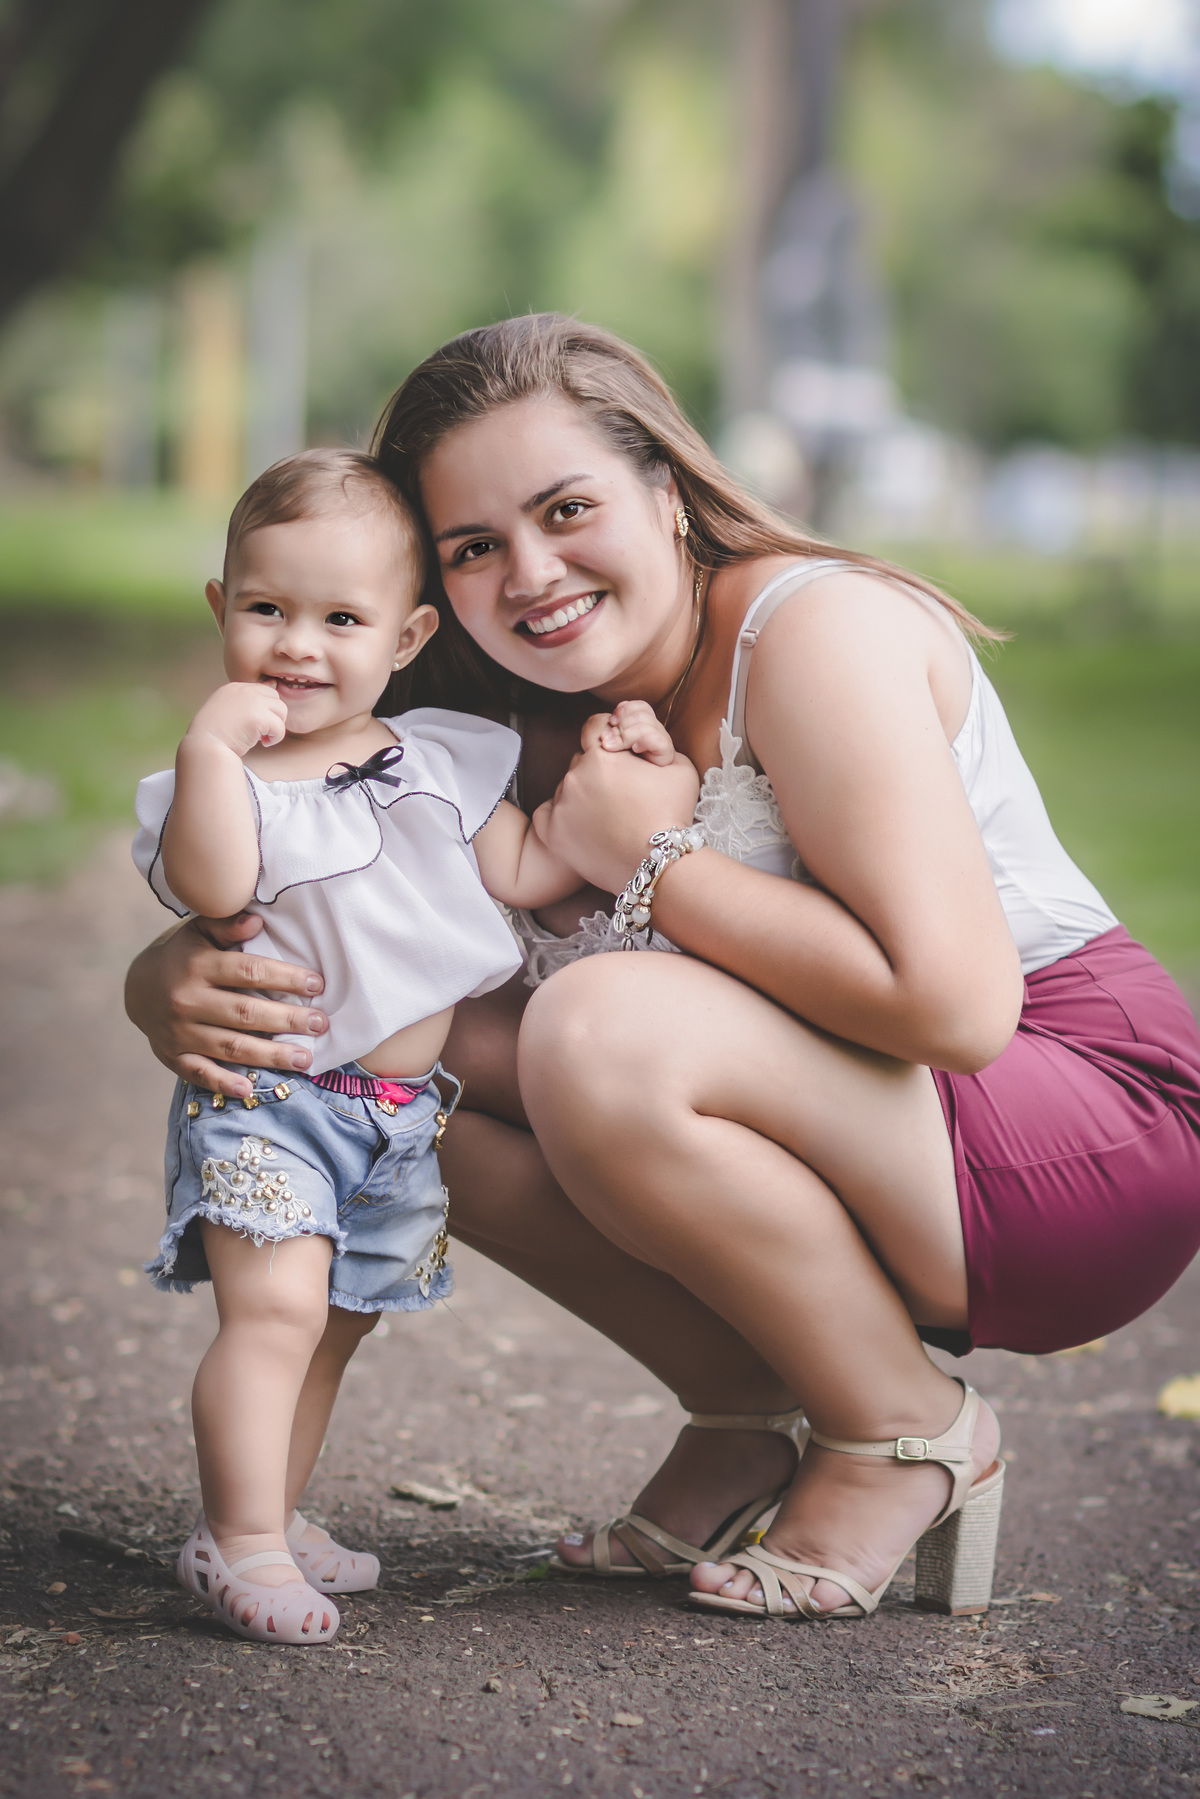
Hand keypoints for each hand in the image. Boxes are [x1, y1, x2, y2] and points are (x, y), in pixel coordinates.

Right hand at [124, 915, 327, 1097]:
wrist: (137, 987)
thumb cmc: (183, 955)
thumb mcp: (199, 931)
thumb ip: (226, 925)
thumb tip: (258, 921)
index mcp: (197, 966)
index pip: (249, 972)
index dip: (285, 979)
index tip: (317, 985)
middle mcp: (187, 1000)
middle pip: (245, 1013)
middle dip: (287, 1020)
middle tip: (320, 1024)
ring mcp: (178, 1032)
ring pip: (230, 1046)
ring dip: (270, 1055)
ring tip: (305, 1058)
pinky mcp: (172, 1056)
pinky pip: (199, 1072)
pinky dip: (223, 1083)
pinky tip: (250, 1090)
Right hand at [185, 682, 287, 757]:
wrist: (204, 746)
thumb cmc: (213, 735)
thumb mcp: (226, 710)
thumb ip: (243, 704)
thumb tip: (270, 696)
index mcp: (234, 688)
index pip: (263, 691)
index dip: (264, 709)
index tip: (254, 724)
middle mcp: (244, 690)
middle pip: (275, 698)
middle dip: (273, 715)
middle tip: (261, 732)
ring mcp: (253, 702)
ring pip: (282, 710)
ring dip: (276, 726)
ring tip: (262, 738)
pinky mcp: (259, 717)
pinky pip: (280, 727)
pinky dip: (276, 738)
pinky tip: (263, 744)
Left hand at [536, 713, 700, 893]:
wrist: (659, 864)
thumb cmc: (672, 815)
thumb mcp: (678, 765)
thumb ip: (653, 740)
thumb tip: (633, 737)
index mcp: (602, 755)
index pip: (593, 726)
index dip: (607, 737)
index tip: (618, 754)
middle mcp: (575, 776)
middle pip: (581, 761)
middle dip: (598, 771)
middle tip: (620, 795)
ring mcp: (561, 805)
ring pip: (566, 788)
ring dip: (582, 795)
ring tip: (607, 817)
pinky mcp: (552, 833)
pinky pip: (548, 813)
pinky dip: (561, 817)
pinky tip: (583, 826)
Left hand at [596, 699, 675, 766]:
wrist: (645, 788)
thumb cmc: (626, 769)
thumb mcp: (614, 747)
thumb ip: (611, 735)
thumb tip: (604, 736)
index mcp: (645, 725)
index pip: (639, 706)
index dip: (624, 710)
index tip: (612, 722)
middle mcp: (656, 730)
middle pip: (641, 714)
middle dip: (621, 726)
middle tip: (607, 741)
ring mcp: (662, 741)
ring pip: (645, 725)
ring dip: (626, 736)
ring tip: (615, 747)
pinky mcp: (666, 753)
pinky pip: (655, 739)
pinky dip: (642, 742)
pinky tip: (635, 750)